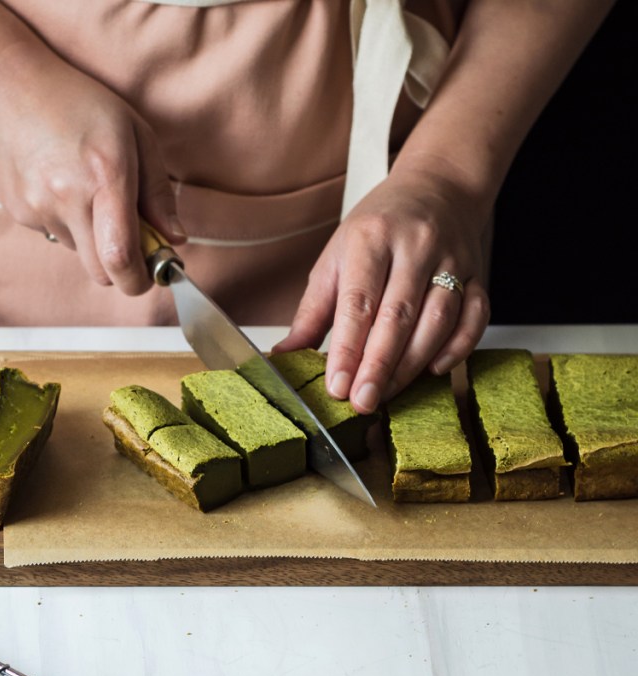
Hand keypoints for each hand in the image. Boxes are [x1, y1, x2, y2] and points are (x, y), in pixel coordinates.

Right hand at [0, 40, 184, 293]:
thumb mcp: (135, 134)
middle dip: (120, 268)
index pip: (122, 259)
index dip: (139, 280)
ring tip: (85, 192)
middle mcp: (69, 198)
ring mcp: (39, 207)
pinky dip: (66, 223)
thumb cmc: (79, 104)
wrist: (6, 85)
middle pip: (101, 274)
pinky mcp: (19, 212)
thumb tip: (175, 240)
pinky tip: (58, 185)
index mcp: (106, 176)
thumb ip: (158, 193)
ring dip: (92, 238)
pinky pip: (55, 235)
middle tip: (128, 241)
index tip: (151, 273)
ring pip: (79, 253)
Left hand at [275, 165, 490, 411]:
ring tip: (388, 394)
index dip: (348, 348)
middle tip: (362, 402)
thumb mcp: (337, 257)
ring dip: (412, 364)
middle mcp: (415, 246)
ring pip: (438, 320)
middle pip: (398, 315)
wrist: (439, 185)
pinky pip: (475, 317)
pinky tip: (434, 369)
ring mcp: (452, 259)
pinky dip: (458, 348)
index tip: (338, 385)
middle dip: (379, 366)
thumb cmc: (381, 227)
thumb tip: (284, 356)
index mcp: (372, 238)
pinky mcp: (478, 274)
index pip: (358, 302)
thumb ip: (312, 312)